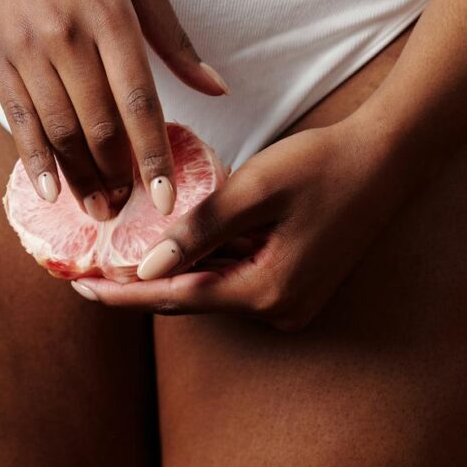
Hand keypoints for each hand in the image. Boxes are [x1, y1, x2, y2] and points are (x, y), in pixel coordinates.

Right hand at [0, 0, 229, 218]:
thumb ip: (175, 40)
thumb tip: (217, 87)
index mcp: (112, 17)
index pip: (139, 101)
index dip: (154, 155)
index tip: (168, 196)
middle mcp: (69, 36)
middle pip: (98, 124)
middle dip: (117, 175)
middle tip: (130, 208)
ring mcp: (28, 49)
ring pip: (59, 129)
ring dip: (81, 176)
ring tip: (98, 206)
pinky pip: (19, 119)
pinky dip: (36, 159)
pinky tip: (51, 189)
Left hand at [70, 114, 412, 330]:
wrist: (388, 158)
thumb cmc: (323, 164)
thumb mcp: (256, 189)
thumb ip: (201, 228)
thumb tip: (145, 269)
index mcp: (268, 289)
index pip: (178, 297)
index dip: (123, 294)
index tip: (79, 289)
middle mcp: (280, 308)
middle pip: (194, 298)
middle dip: (142, 283)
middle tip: (89, 267)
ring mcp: (292, 301)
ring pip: (215, 288)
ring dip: (175, 270)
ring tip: (120, 253)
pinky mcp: (298, 285)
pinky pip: (238, 278)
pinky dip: (208, 262)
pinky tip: (177, 241)